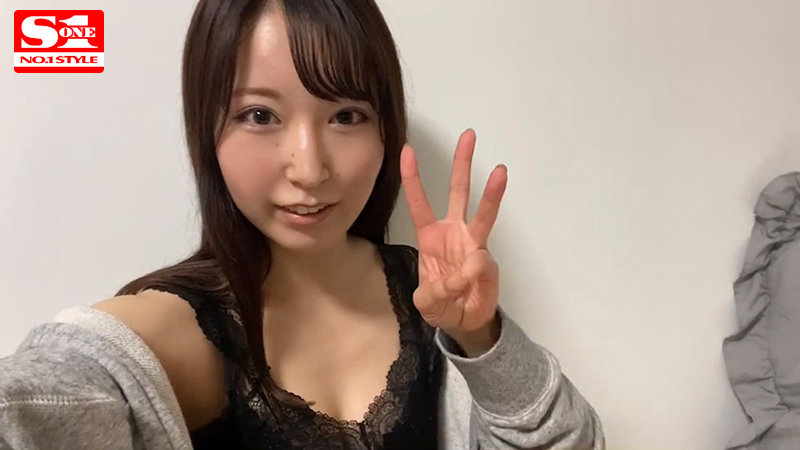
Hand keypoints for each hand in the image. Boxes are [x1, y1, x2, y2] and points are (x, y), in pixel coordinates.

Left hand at [400, 129, 507, 353]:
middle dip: (462, 164)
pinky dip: (475, 271)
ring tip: (501, 170)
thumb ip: (436, 290)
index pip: (419, 203)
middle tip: (468, 135)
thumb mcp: (426, 302)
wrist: (465, 322)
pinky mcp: (487, 260)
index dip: (413, 178)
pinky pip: (482, 260)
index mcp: (430, 237)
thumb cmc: (441, 306)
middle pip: (458, 192)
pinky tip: (468, 282)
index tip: (407, 151)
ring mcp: (473, 244)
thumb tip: (465, 269)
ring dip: (493, 192)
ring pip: (483, 212)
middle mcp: (453, 233)